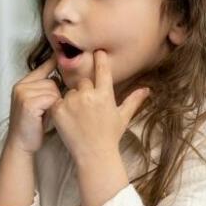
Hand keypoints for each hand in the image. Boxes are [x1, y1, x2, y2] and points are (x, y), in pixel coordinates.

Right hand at [8, 56, 60, 153]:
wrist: (21, 144)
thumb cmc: (32, 127)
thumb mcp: (38, 104)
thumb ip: (45, 89)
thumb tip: (61, 78)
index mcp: (22, 84)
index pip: (43, 67)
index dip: (53, 62)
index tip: (60, 56)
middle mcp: (21, 86)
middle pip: (52, 81)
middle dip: (55, 96)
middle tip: (46, 111)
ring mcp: (23, 93)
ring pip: (53, 90)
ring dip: (55, 104)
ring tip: (45, 115)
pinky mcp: (28, 103)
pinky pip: (51, 99)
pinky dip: (53, 109)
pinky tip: (44, 118)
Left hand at [50, 50, 149, 164]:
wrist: (93, 154)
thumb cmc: (110, 136)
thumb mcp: (123, 117)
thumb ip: (133, 100)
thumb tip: (147, 89)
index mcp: (105, 95)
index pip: (102, 70)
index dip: (100, 59)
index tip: (97, 51)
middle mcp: (89, 96)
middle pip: (83, 82)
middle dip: (84, 91)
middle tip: (87, 108)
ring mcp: (72, 102)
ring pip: (70, 91)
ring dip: (72, 99)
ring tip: (78, 117)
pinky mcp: (59, 109)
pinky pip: (57, 100)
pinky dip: (61, 107)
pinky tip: (68, 119)